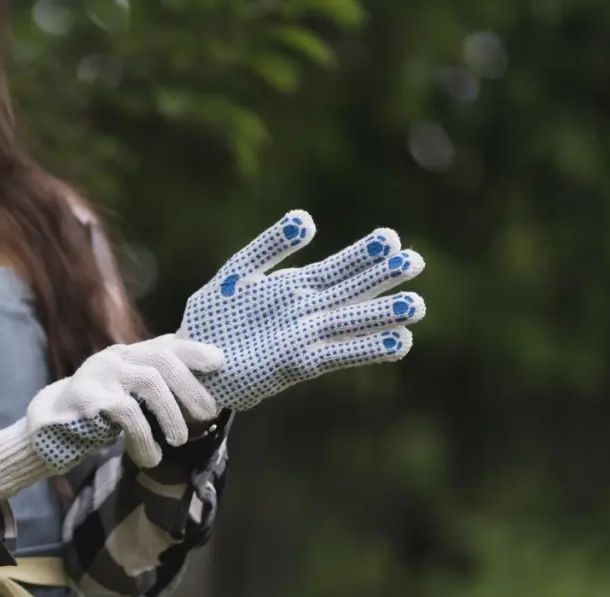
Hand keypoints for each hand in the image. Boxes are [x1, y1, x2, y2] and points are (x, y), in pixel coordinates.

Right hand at [0, 335, 222, 498]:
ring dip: (171, 414)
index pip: (166, 343)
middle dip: (190, 386)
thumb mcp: (129, 396)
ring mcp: (100, 374)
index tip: (221, 362)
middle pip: (162, 359)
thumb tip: (203, 396)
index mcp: (129, 355)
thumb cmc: (97, 414)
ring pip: (149, 382)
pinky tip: (150, 457)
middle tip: (208, 413)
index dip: (195, 350)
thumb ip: (155, 389)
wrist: (47, 428)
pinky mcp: (88, 398)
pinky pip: (127, 414)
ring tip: (179, 440)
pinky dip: (144, 439)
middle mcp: (116, 357)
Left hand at [179, 209, 425, 411]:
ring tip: (417, 305)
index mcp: (292, 286)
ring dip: (382, 315)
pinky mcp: (297, 364)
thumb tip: (307, 220)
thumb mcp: (237, 273)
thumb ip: (268, 247)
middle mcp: (306, 311)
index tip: (390, 239)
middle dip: (382, 278)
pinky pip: (338, 355)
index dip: (362, 254)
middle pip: (350, 291)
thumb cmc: (213, 316)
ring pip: (349, 321)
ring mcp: (304, 337)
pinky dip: (366, 349)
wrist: (193, 364)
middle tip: (416, 261)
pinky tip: (399, 343)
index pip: (335, 267)